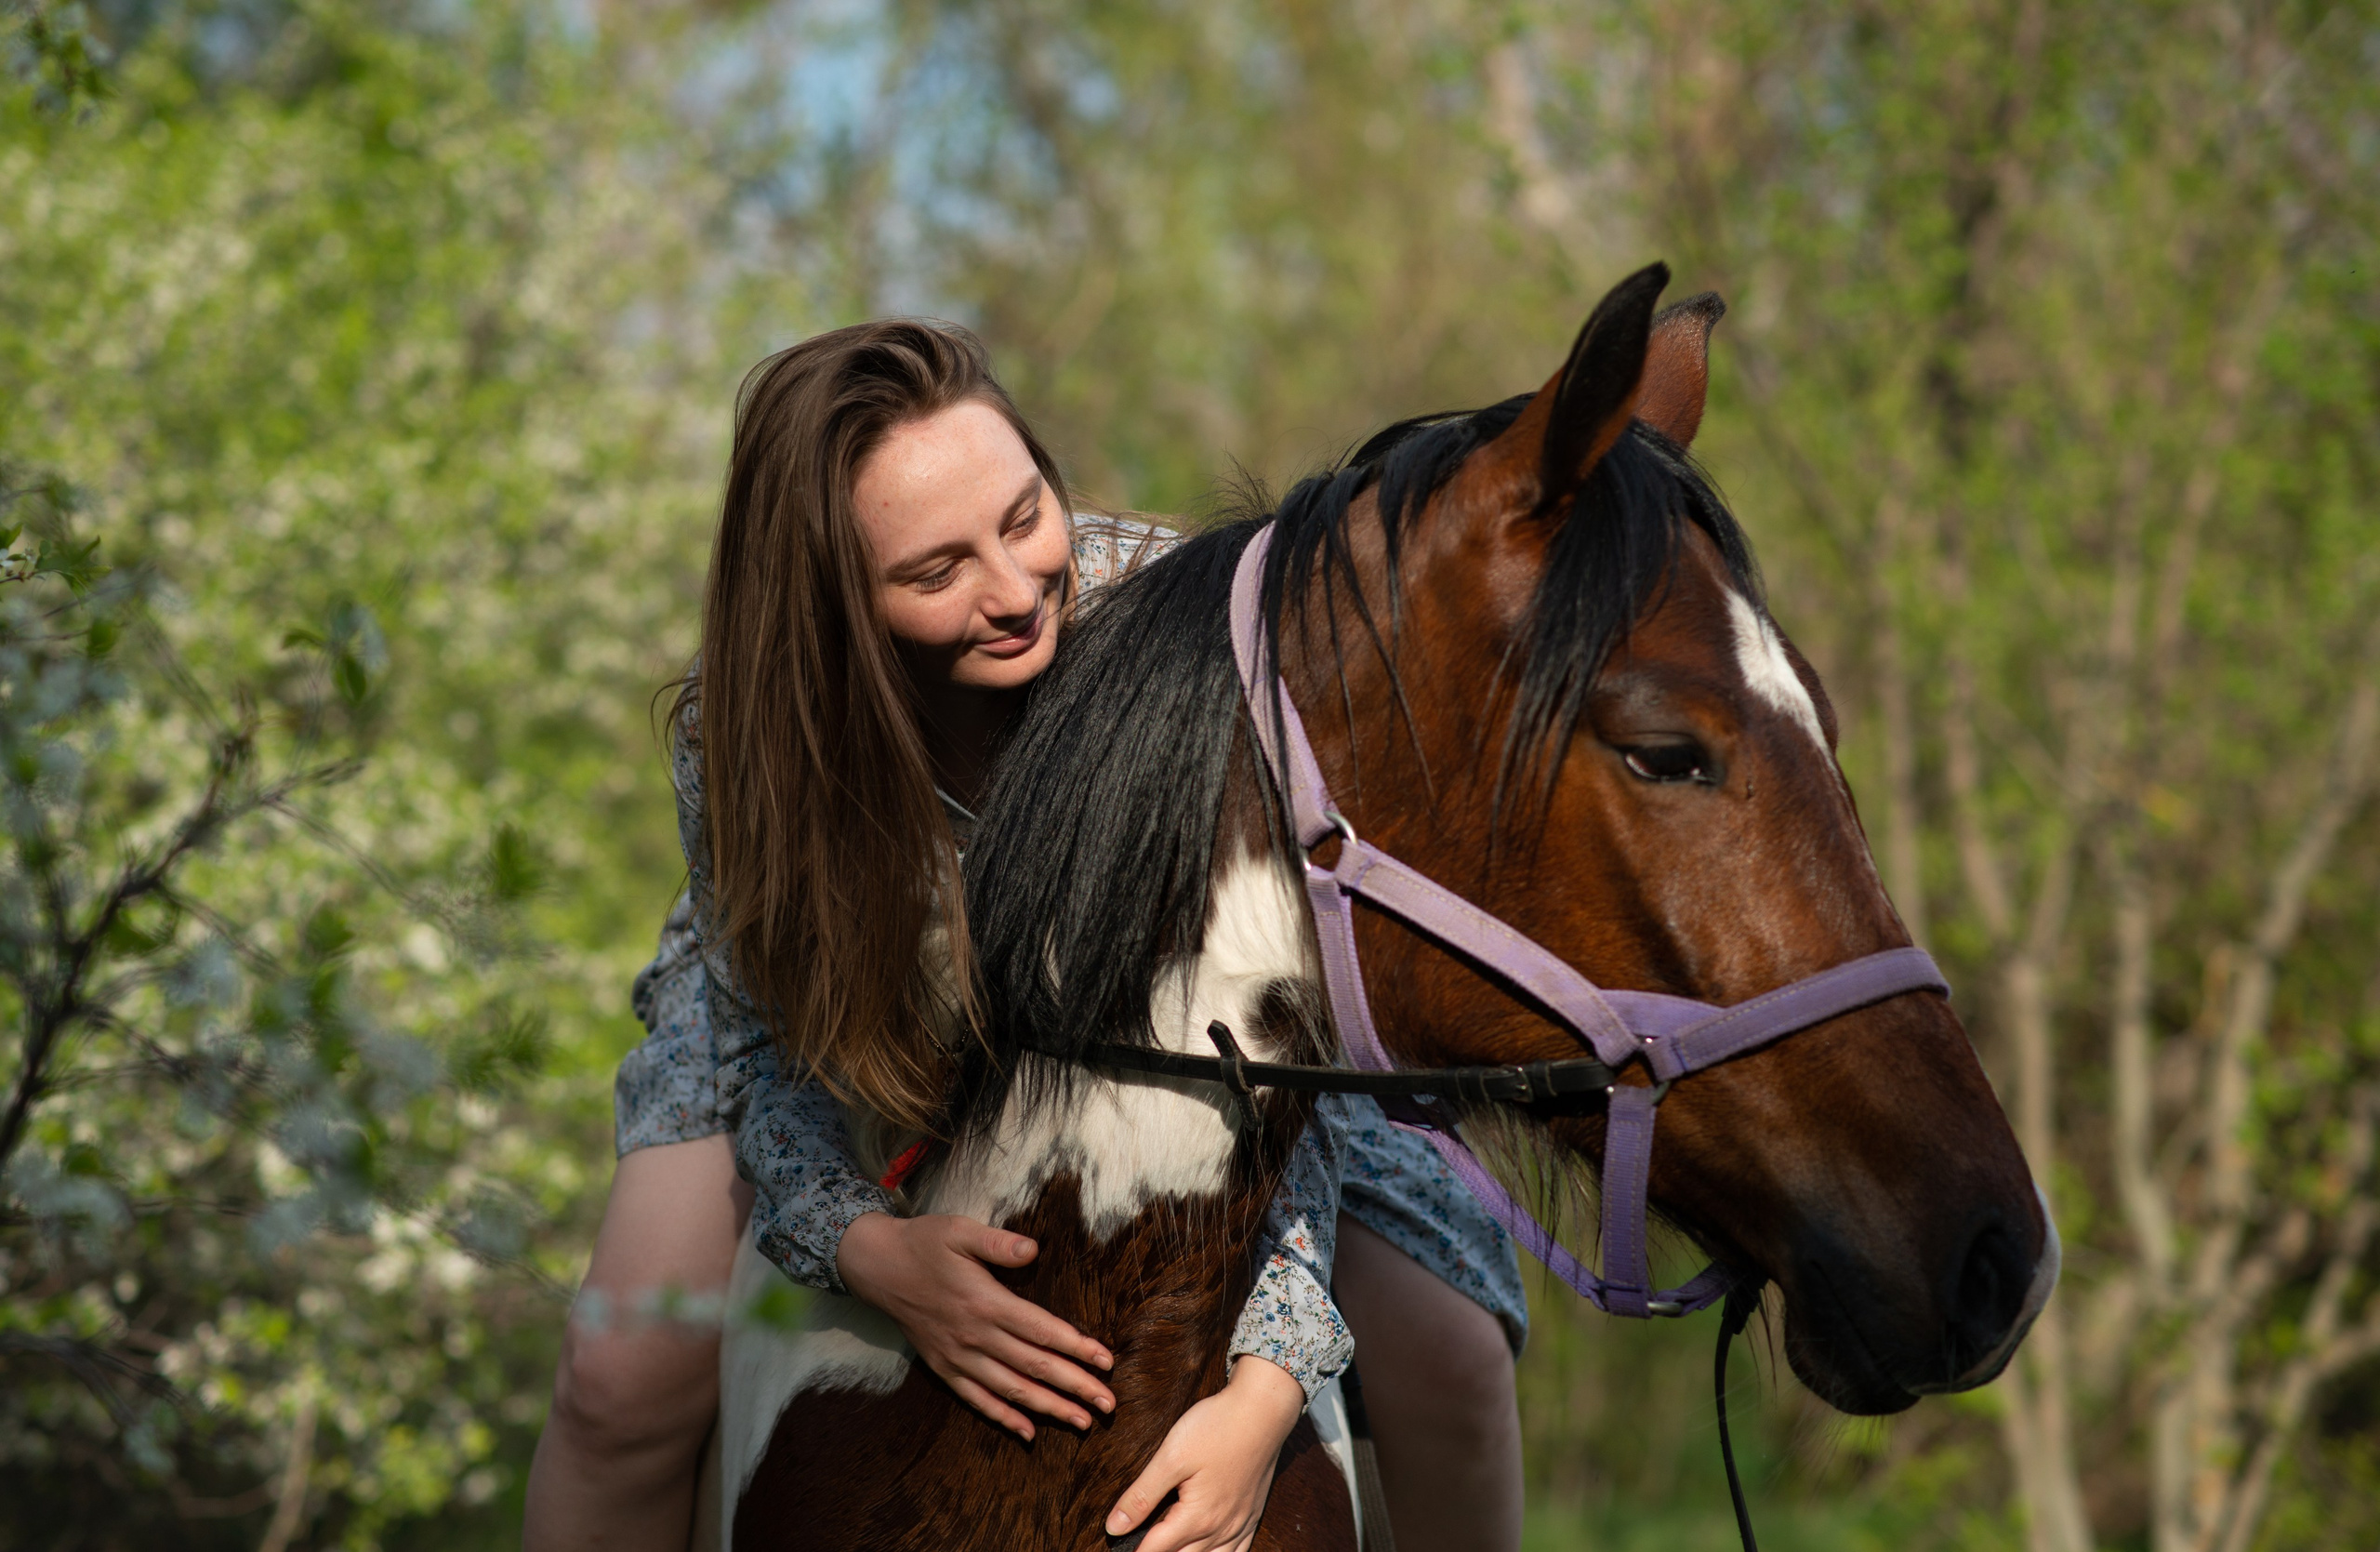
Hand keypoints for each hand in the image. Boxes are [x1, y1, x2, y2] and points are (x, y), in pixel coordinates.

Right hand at [835, 1211, 1113, 1439]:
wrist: (878, 1266)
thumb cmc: (924, 1243)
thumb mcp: (959, 1230)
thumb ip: (998, 1242)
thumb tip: (1033, 1249)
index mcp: (985, 1302)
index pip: (1042, 1331)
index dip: (1077, 1348)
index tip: (1107, 1362)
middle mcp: (975, 1336)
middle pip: (1034, 1367)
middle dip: (1075, 1387)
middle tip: (1108, 1406)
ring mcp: (958, 1356)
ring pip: (1011, 1389)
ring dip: (1048, 1408)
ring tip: (1081, 1423)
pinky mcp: (944, 1368)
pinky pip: (977, 1399)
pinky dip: (1003, 1417)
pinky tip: (1028, 1432)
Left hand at [1104, 1357, 1304, 1551]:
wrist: (1263, 1410)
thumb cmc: (1216, 1427)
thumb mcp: (1172, 1456)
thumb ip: (1142, 1495)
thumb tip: (1114, 1527)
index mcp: (1196, 1518)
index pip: (1154, 1549)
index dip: (1132, 1551)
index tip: (1117, 1546)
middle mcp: (1220, 1529)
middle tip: (1140, 1546)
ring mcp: (1240, 1523)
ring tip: (1170, 1548)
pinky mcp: (1253, 1513)